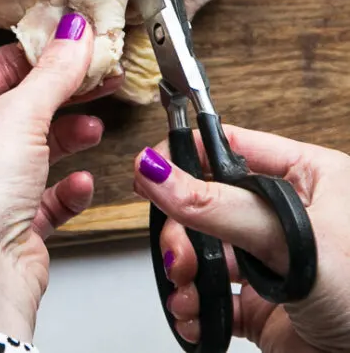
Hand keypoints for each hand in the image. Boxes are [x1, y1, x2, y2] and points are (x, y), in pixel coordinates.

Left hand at [0, 14, 119, 340]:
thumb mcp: (18, 116)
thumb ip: (54, 73)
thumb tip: (73, 32)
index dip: (42, 53)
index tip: (79, 41)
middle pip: (19, 106)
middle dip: (63, 96)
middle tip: (101, 79)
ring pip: (33, 149)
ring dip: (68, 139)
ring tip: (94, 130)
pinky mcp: (3, 224)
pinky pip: (43, 196)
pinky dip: (65, 188)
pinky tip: (79, 183)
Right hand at [133, 126, 349, 352]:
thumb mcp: (290, 239)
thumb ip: (218, 206)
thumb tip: (159, 171)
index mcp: (308, 176)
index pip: (232, 146)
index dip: (187, 156)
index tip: (151, 170)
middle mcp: (288, 214)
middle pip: (209, 201)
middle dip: (183, 229)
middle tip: (177, 252)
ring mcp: (273, 260)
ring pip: (206, 249)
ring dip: (185, 270)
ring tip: (185, 288)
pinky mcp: (263, 304)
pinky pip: (213, 294)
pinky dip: (195, 303)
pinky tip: (193, 312)